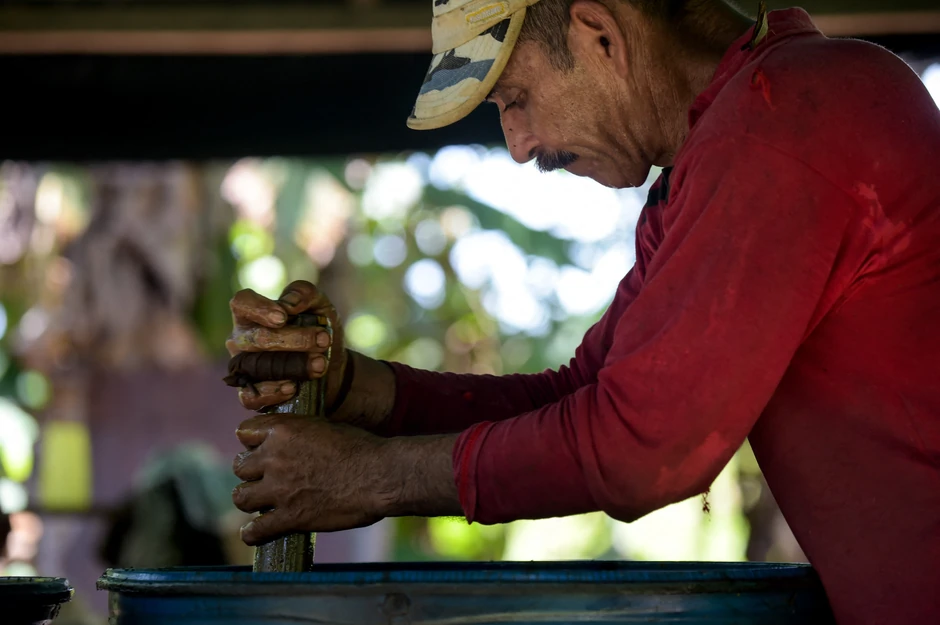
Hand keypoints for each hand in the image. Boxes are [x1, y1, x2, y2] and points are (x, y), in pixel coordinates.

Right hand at [227, 281, 346, 408]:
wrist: (332, 367)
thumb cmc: (319, 330)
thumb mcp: (321, 306)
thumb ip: (306, 294)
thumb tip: (289, 304)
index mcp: (251, 313)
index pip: (242, 303)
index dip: (259, 309)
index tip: (283, 317)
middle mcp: (241, 339)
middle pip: (257, 338)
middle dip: (295, 340)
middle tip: (323, 340)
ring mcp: (242, 368)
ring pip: (257, 367)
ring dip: (294, 365)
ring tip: (320, 364)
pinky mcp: (250, 393)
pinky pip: (250, 395)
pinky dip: (273, 392)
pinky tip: (292, 387)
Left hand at [231, 414, 388, 542]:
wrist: (380, 475)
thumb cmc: (361, 448)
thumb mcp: (325, 426)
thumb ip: (300, 433)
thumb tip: (291, 440)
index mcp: (283, 430)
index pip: (244, 432)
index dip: (252, 442)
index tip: (261, 449)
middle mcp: (275, 458)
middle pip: (240, 467)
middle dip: (251, 472)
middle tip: (265, 478)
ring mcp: (280, 489)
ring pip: (241, 497)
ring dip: (249, 499)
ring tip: (259, 502)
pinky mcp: (290, 517)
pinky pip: (256, 530)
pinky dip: (252, 533)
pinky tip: (253, 532)